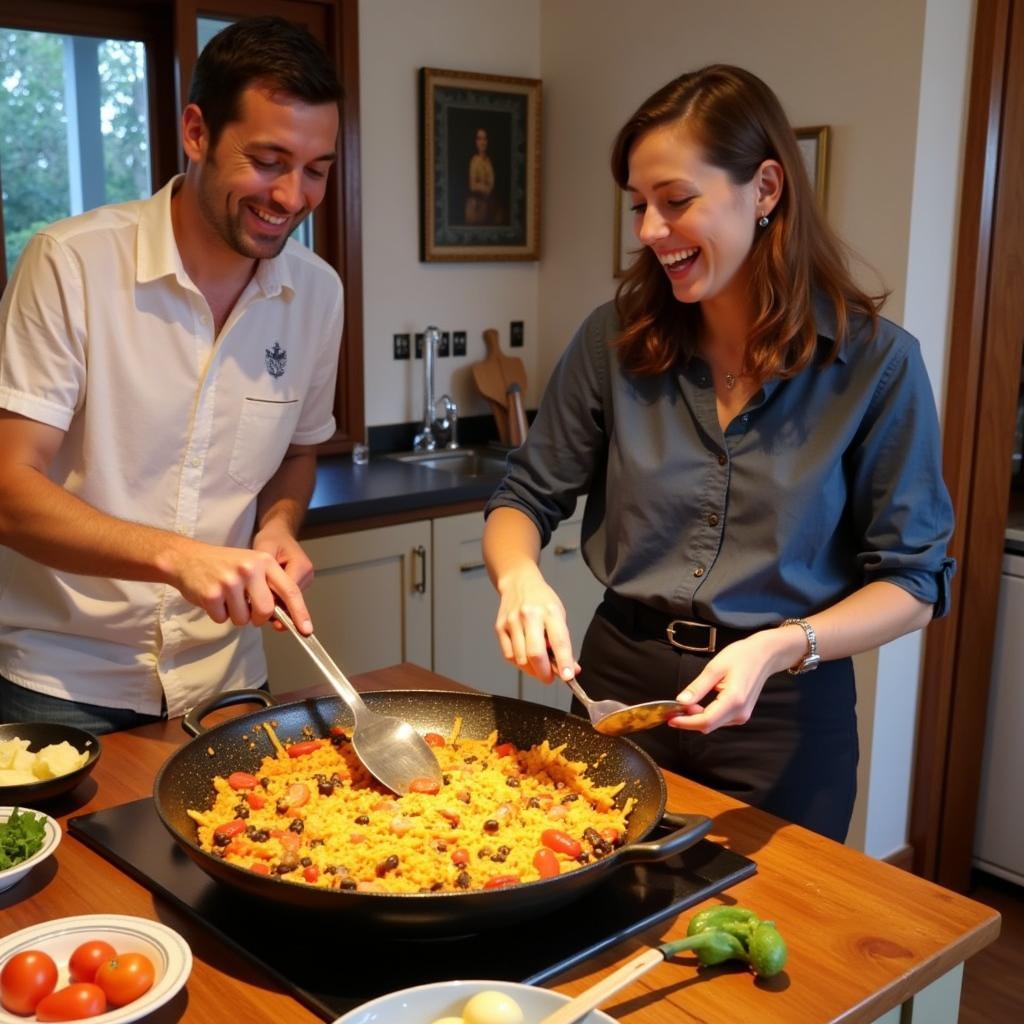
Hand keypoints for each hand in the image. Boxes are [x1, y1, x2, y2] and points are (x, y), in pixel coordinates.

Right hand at [167, 539, 312, 634]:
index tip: (306, 630)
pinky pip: (223, 619)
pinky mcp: (212, 594)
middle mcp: (250, 569)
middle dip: (258, 619)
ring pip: (243, 619)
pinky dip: (218, 614)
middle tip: (248, 610)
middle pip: (266, 611)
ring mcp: (230, 581)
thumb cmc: (223, 565)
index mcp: (264, 561)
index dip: (300, 612)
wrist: (186, 558)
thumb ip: (269, 587)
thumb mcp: (251, 566)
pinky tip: (213, 598)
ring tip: (226, 597)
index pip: (290, 590)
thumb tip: (284, 617)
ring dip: (235, 615)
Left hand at [253, 522, 313, 630]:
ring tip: (255, 606)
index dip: (282, 609)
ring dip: (273, 607)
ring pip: (287, 602)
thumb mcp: (264, 549)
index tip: (280, 625)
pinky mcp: (299, 584)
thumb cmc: (271, 539)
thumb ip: (262, 571)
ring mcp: (304, 580)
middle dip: (274, 610)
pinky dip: (274, 603)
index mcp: (300, 566)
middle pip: (290, 601)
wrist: (279, 533)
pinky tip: (262, 604)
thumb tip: (258, 596)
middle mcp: (305, 574)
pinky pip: (285, 599)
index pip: (291, 593)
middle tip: (256, 615)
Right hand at [494, 564, 579, 683]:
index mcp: (550, 611)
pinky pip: (509, 655)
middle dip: (544, 673)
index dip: (564, 662)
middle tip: (550, 678)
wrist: (518, 582)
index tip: (568, 677)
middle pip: (535, 653)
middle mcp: (530, 615)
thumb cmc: (543, 601)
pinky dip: (519, 663)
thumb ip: (563, 643)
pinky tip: (526, 658)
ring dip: (532, 670)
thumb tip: (571, 670)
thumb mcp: (559, 616)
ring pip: (521, 659)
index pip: (559, 641)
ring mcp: (512, 621)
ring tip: (538, 666)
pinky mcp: (500, 627)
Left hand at [667, 631, 787, 733]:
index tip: (669, 718)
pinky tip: (698, 705)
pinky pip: (719, 720)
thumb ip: (697, 687)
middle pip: (708, 726)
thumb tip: (681, 701)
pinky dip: (706, 716)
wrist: (764, 655)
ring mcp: (742, 715)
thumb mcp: (714, 667)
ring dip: (696, 718)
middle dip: (688, 721)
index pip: (705, 720)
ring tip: (684, 705)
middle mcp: (740, 713)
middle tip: (672, 710)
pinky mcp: (742, 714)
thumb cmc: (741, 656)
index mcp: (734, 700)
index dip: (685, 722)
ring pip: (713, 724)